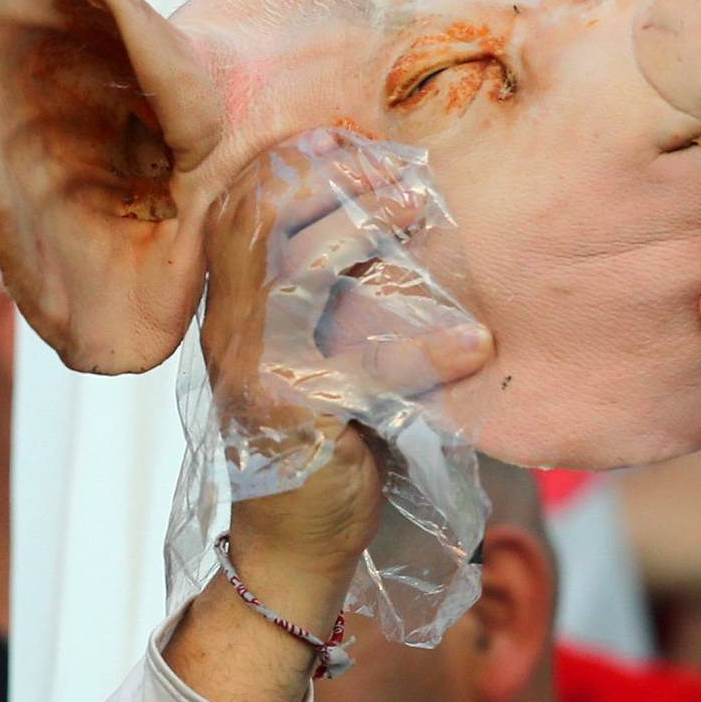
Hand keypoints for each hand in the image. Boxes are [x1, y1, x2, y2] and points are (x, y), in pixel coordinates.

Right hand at [201, 129, 481, 585]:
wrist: (294, 553)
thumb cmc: (323, 449)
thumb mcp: (315, 357)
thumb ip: (329, 295)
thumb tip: (395, 210)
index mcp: (230, 310)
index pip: (240, 203)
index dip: (298, 161)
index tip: (360, 148)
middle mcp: (229, 332)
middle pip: (262, 215)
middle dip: (337, 179)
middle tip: (408, 178)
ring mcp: (255, 372)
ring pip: (300, 268)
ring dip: (370, 229)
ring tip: (427, 216)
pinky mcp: (296, 417)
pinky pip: (362, 359)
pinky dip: (423, 346)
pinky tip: (471, 344)